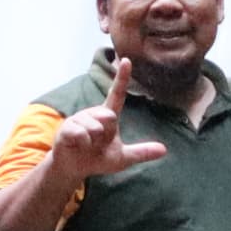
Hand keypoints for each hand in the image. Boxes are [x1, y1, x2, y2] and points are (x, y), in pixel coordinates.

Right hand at [46, 59, 170, 181]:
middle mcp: (93, 113)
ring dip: (93, 141)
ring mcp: (78, 119)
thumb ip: (141, 153)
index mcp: (108, 116)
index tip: (127, 61)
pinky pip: (80, 132)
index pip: (117, 94)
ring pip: (94, 126)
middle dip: (105, 134)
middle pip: (108, 116)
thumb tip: (164, 150)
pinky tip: (78, 145)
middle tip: (98, 144)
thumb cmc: (97, 159)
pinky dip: (82, 142)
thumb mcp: (122, 159)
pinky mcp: (66, 127)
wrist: (73, 169)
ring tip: (87, 145)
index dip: (122, 78)